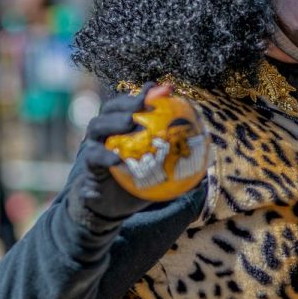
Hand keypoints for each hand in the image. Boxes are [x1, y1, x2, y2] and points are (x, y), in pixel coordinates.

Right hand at [68, 83, 171, 231]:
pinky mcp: (87, 168)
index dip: (146, 94)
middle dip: (127, 102)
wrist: (108, 209)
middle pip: (110, 109)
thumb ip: (176, 158)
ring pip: (96, 127)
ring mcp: (92, 148)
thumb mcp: (158, 169)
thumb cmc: (135, 184)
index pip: (131, 104)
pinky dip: (104, 157)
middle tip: (143, 104)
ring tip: (129, 124)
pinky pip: (93, 159)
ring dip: (112, 123)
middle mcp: (104, 133)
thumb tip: (210, 155)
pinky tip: (117, 160)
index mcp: (121, 128)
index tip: (166, 89)